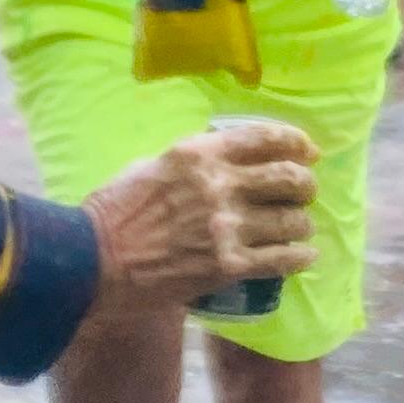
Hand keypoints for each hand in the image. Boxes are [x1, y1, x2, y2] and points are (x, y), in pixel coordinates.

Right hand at [82, 119, 322, 316]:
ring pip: (291, 220)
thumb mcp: (151, 167)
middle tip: (305, 193)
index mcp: (198, 154)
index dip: (296, 143)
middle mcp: (219, 184)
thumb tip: (220, 159)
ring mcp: (226, 226)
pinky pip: (281, 259)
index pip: (264, 138)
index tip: (308, 151)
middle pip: (288, 178)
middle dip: (305, 185)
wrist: (94, 262)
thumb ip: (190, 161)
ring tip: (301, 228)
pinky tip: (305, 256)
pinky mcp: (228, 264)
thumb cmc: (113, 212)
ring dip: (302, 224)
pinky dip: (300, 257)